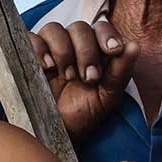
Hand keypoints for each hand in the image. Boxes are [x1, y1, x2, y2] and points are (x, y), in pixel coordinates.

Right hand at [30, 18, 137, 139]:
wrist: (57, 134)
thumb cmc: (84, 115)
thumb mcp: (107, 97)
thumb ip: (120, 72)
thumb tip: (134, 46)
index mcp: (94, 50)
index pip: (101, 28)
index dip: (107, 35)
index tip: (113, 51)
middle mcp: (72, 45)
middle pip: (79, 27)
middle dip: (86, 51)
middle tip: (88, 78)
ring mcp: (49, 49)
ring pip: (55, 29)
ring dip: (64, 51)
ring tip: (67, 76)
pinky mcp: (27, 56)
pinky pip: (32, 38)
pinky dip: (40, 49)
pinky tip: (47, 68)